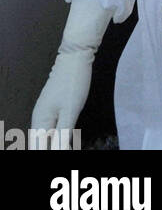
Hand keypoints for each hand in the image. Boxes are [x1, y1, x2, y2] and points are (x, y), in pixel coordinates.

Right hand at [29, 0, 112, 147]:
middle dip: (51, 148)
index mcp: (40, 121)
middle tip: (68, 148)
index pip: (37, 147)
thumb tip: (58, 151)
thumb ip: (62, 135)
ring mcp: (46, 112)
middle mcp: (39, 118)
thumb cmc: (73, 82)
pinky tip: (69, 140)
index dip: (46, 152)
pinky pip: (53, 128)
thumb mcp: (70, 111)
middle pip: (40, 143)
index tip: (64, 150)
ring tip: (69, 146)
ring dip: (56, 144)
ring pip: (47, 136)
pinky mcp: (55, 107)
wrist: (76, 56)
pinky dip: (59, 136)